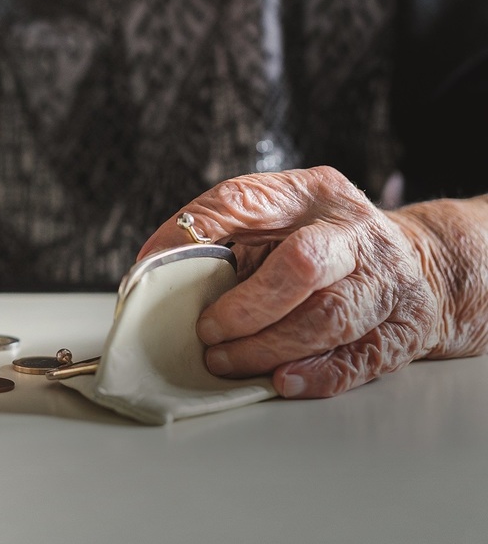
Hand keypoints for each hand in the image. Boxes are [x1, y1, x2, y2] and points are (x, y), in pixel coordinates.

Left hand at [137, 166, 485, 398]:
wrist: (423, 264)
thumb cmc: (326, 244)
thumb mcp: (282, 218)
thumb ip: (227, 236)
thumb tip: (155, 269)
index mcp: (310, 194)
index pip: (246, 199)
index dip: (194, 232)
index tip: (153, 265)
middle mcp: (352, 233)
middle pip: (302, 265)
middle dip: (246, 306)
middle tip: (206, 330)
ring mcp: (383, 282)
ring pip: (328, 318)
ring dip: (267, 347)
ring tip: (225, 361)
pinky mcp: (401, 329)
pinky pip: (360, 358)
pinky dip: (317, 374)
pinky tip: (280, 381)